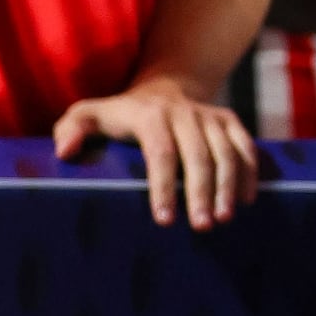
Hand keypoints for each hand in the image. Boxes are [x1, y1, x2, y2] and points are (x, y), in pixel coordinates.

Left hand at [54, 72, 259, 227]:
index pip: (160, 151)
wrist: (163, 89)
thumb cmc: (118, 116)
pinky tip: (247, 200)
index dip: (163, 186)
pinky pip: (246, 145)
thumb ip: (71, 129)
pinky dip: (249, 172)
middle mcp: (184, 112)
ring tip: (224, 218)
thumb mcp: (87, 115)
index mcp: (149, 114)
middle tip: (202, 226)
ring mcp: (210, 115)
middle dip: (201, 192)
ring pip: (226, 151)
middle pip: (199, 154)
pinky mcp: (229, 120)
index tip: (165, 219)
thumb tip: (65, 151)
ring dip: (228, 186)